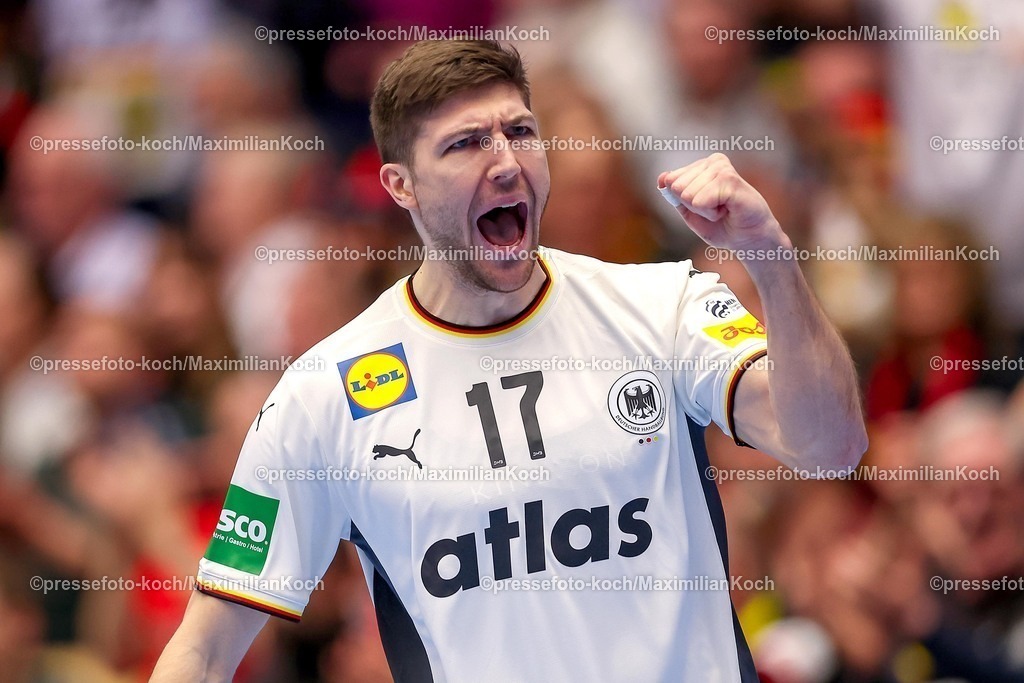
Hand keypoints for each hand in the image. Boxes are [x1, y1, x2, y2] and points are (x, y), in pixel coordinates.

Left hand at [659, 153, 785, 251]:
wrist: (748, 240)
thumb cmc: (722, 226)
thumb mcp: (690, 211)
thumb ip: (674, 195)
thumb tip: (662, 178)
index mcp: (703, 165)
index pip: (670, 181)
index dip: (684, 202)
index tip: (706, 206)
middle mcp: (713, 162)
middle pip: (677, 187)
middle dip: (693, 206)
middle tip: (716, 209)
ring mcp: (722, 169)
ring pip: (688, 195)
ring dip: (704, 211)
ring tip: (723, 209)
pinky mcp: (730, 180)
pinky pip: (700, 201)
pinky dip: (711, 213)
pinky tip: (728, 209)